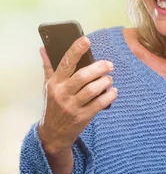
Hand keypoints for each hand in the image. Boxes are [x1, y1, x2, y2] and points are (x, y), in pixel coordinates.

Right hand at [38, 36, 116, 155]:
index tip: (86, 40)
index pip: (65, 63)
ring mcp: (72, 106)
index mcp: (54, 83)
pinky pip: (100, 103)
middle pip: (83, 76)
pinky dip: (109, 96)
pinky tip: (113, 91)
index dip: (76, 50)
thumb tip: (44, 48)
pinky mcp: (83, 117)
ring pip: (93, 89)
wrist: (53, 133)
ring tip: (109, 79)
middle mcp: (62, 93)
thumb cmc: (53, 105)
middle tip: (109, 65)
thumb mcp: (48, 86)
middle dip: (99, 68)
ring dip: (105, 82)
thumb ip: (49, 67)